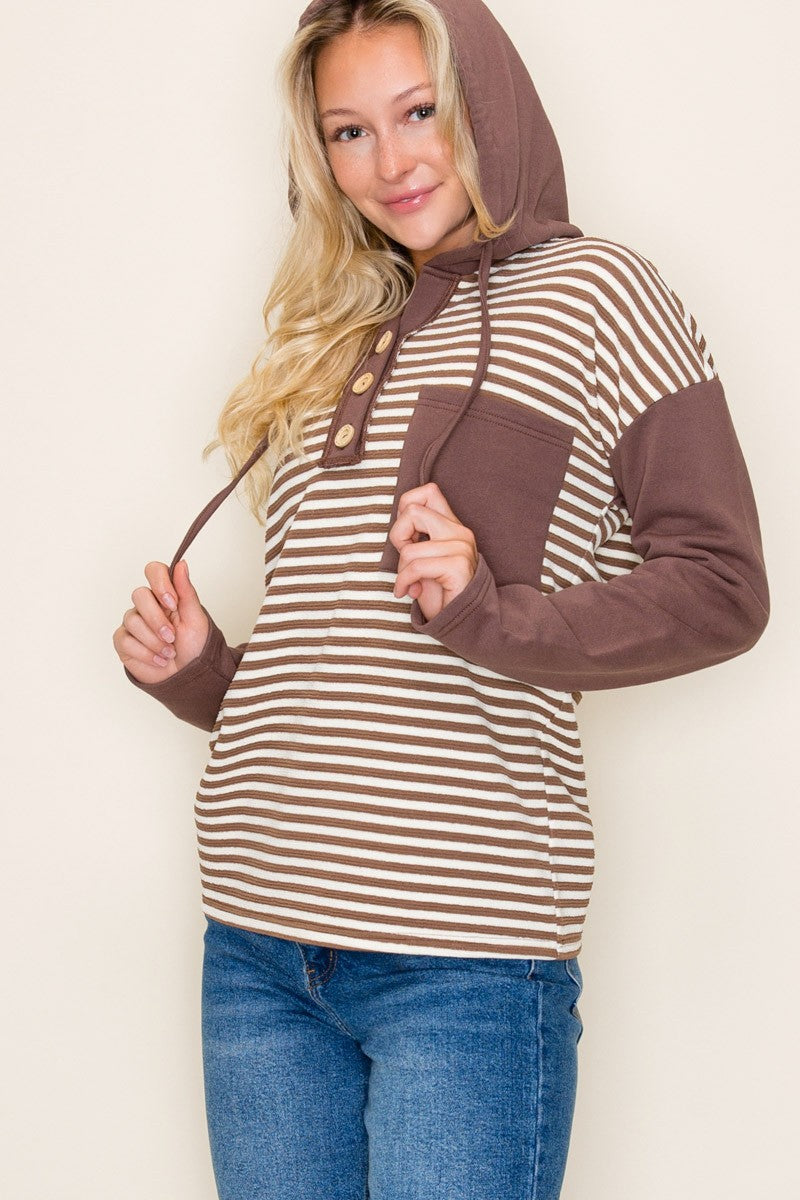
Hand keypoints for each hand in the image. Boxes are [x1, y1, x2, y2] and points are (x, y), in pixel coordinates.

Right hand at [112, 559, 209, 684]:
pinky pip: (126, 640)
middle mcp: (147, 606)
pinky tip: (159, 660)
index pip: (154, 571)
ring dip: (155, 641)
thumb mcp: (195, 618)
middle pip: (139, 595)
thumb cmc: (195, 647)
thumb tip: (181, 564)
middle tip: (172, 636)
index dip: (160, 584)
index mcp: (166, 595)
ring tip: (170, 653)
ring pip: (133, 620)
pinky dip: (146, 653)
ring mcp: (133, 623)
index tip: (172, 602)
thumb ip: (186, 590)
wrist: (188, 676)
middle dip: (158, 619)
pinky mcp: (124, 642)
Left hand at [390, 482, 477, 621]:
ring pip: (410, 547)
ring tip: (411, 583)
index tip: (407, 538)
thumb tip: (398, 522)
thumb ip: (416, 538)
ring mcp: (461, 547)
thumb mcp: (423, 558)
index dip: (406, 508)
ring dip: (402, 570)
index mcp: (451, 526)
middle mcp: (459, 532)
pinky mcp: (458, 566)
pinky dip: (404, 582)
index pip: (428, 491)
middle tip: (405, 560)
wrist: (463, 623)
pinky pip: (415, 567)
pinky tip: (409, 593)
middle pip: (413, 510)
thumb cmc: (440, 593)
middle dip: (398, 537)